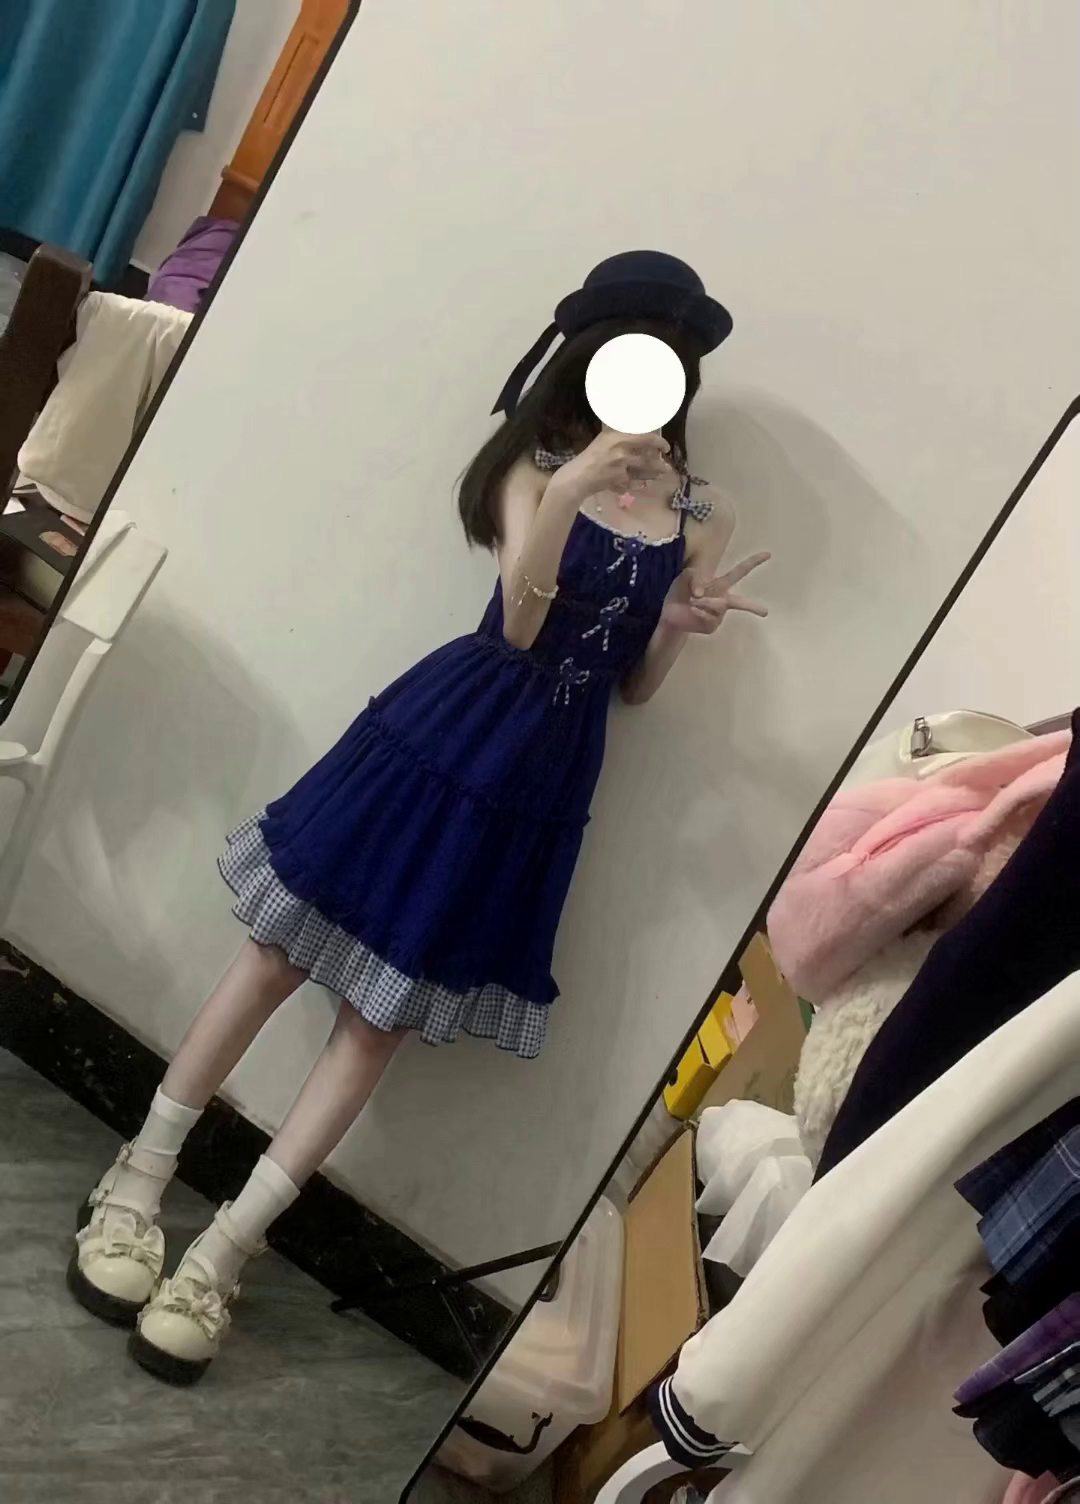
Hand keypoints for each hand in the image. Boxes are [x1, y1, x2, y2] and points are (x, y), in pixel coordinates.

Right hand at [547, 430, 669, 505]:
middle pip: (649, 458)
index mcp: (617, 437)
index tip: (665, 446)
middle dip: (660, 464)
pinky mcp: (619, 482)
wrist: (577, 477)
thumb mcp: (604, 440)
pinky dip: (637, 485)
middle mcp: (621, 451)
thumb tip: (638, 433)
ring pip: (644, 472)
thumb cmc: (588, 457)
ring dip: (654, 474)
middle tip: (666, 466)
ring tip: (661, 474)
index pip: (646, 437)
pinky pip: (633, 484)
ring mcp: (621, 468)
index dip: (659, 442)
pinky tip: (640, 485)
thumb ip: (620, 437)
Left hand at [660, 552, 770, 633]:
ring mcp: (719, 615)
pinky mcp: (712, 626)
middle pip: (740, 602)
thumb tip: (702, 592)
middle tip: (765, 613)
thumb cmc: (681, 591)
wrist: (670, 612)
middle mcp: (723, 600)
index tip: (768, 554)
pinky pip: (710, 617)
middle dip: (752, 607)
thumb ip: (695, 576)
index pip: (739, 572)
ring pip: (720, 606)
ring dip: (704, 601)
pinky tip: (692, 611)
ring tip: (692, 601)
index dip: (753, 562)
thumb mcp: (686, 576)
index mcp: (721, 584)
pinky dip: (699, 612)